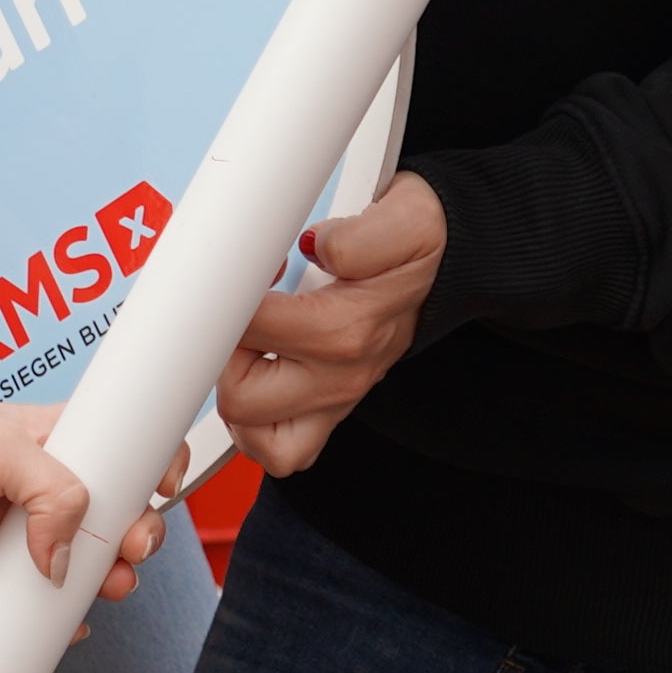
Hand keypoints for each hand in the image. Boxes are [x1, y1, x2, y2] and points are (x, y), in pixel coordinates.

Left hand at [0, 385, 159, 615]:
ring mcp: (7, 544)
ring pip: (81, 572)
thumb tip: (67, 552)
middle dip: (136, 533)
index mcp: (43, 441)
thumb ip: (50, 489)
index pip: (117, 452)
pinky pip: (32, 618)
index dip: (148, 468)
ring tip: (109, 581)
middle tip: (131, 542)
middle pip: (111, 520)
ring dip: (108, 581)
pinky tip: (64, 620)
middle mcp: (32, 493)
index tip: (162, 486)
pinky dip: (57, 626)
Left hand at [218, 177, 443, 472]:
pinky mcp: (328, 412)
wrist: (446, 265)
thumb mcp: (407, 223)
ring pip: (256, 438)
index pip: (249, 331)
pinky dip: (255, 427)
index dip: (230, 299)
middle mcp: (339, 377)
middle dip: (225, 353)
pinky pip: (277, 449)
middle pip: (241, 398)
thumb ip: (359, 238)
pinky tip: (259, 378)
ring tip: (249, 348)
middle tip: (241, 314)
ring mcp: (334, 401)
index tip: (242, 275)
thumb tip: (315, 249)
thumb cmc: (418, 245)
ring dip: (237, 396)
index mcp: (347, 331)